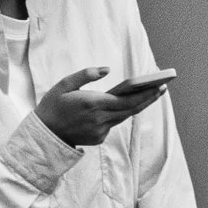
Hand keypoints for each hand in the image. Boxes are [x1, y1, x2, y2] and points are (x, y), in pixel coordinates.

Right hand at [36, 68, 162, 146]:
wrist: (44, 136)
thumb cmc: (53, 106)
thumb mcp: (64, 84)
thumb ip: (85, 75)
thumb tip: (106, 69)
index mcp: (93, 104)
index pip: (127, 99)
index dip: (145, 94)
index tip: (159, 86)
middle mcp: (100, 119)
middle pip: (131, 109)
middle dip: (148, 98)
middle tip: (162, 87)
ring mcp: (101, 130)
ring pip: (125, 116)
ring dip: (138, 105)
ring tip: (150, 93)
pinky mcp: (99, 138)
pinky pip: (113, 123)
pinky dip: (119, 113)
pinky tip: (126, 104)